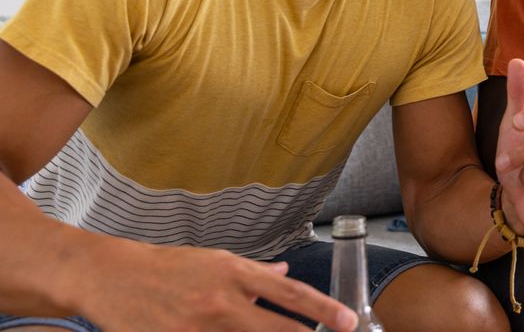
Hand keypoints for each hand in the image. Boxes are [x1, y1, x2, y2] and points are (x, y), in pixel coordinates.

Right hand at [79, 240, 357, 331]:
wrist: (111, 276)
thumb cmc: (167, 267)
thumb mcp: (215, 262)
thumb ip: (254, 274)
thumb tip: (286, 275)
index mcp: (233, 273)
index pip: (289, 292)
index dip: (322, 309)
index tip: (348, 321)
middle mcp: (219, 300)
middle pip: (273, 330)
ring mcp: (195, 328)